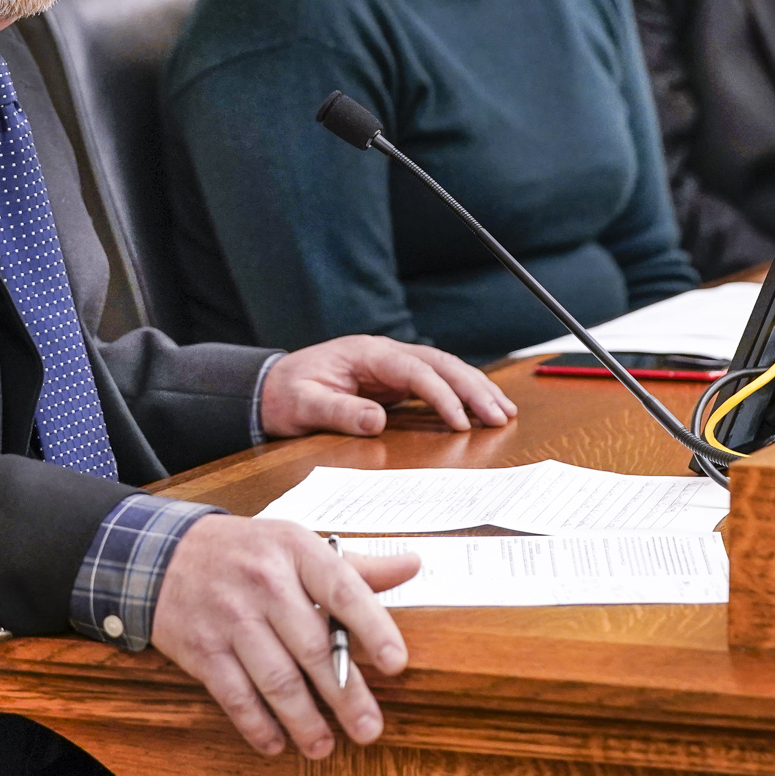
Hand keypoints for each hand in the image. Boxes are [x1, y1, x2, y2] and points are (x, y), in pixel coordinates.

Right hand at [152, 515, 418, 756]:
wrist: (163, 554)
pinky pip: (236, 696)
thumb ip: (355, 566)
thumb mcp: (297, 544)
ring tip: (325, 746)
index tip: (397, 663)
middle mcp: (265, 582)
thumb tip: (412, 566)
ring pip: (276, 679)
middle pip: (313, 647)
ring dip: (305, 720)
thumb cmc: (246, 553)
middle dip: (345, 695)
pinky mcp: (203, 649)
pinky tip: (277, 743)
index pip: (343, 589)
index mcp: (296, 550)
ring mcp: (231, 617)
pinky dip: (258, 726)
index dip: (374, 627)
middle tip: (369, 729)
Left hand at [260, 334, 517, 437]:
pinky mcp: (394, 380)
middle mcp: (385, 354)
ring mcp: (391, 365)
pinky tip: (480, 408)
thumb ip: (339, 411)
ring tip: (503, 411)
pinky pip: (435, 381)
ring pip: (444, 369)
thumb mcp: (304, 405)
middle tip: (500, 415)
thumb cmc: (286, 395)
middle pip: (440, 363)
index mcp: (366, 353)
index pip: (415, 370)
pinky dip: (461, 393)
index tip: (460, 422)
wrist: (271, 387)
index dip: (441, 395)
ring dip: (475, 388)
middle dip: (473, 388)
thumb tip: (377, 420)